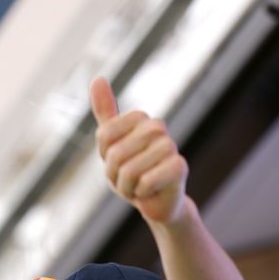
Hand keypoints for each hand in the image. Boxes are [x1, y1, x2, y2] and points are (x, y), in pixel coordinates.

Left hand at [90, 77, 188, 224]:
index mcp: (141, 119)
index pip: (104, 135)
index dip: (105, 155)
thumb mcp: (112, 144)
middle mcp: (158, 128)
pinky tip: (151, 192)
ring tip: (139, 186)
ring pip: (129, 170)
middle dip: (115, 173)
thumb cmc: (132, 172)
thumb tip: (98, 78)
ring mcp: (171, 146)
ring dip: (128, 186)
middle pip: (115, 154)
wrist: (156, 202)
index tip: (117, 161)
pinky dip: (141, 193)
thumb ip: (105, 112)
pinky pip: (145, 181)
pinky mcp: (180, 167)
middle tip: (128, 178)